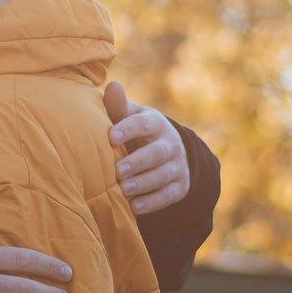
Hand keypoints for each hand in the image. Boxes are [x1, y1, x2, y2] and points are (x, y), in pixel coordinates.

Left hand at [105, 81, 189, 214]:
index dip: (128, 129)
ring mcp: (178, 166)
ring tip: (124, 190)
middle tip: (118, 171)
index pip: (144, 123)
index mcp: (156, 123)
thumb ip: (118, 106)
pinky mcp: (180, 186)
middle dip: (138, 161)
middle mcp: (171, 143)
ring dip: (144, 183)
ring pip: (164, 175)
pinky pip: (169, 195)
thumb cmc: (136, 131)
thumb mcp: (129, 117)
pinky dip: (153, 202)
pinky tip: (135, 207)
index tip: (111, 137)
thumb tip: (112, 86)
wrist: (165, 150)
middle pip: (157, 152)